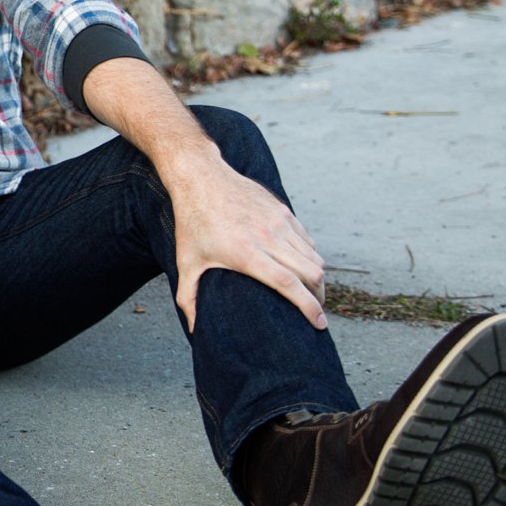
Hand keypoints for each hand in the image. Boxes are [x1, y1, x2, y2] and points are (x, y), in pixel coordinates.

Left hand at [166, 155, 325, 332]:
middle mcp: (268, 237)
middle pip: (311, 273)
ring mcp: (278, 222)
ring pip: (314, 257)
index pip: (289, 285)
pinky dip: (310, 257)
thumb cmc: (191, 222)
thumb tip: (193, 328)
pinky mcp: (283, 211)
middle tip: (317, 313)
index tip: (320, 323)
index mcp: (246, 253)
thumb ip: (188, 297)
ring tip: (311, 293)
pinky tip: (302, 267)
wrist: (200, 176)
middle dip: (319, 298)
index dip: (308, 307)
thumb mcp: (186, 261)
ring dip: (317, 278)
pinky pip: (307, 240)